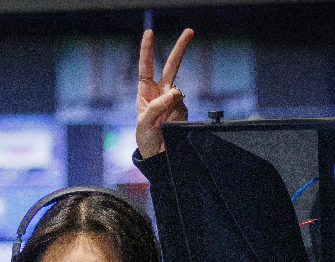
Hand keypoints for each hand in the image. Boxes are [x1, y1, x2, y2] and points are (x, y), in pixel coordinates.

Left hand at [137, 27, 192, 158]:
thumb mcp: (143, 124)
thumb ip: (156, 107)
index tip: (149, 33)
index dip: (147, 50)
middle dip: (181, 48)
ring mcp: (173, 101)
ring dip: (171, 104)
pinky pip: (183, 107)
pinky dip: (177, 116)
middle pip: (172, 66)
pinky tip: (170, 125)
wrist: (158, 157)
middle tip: (190, 31)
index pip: (146, 67)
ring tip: (162, 123)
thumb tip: (173, 93)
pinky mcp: (183, 111)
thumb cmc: (145, 140)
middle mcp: (161, 93)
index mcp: (146, 92)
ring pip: (178, 92)